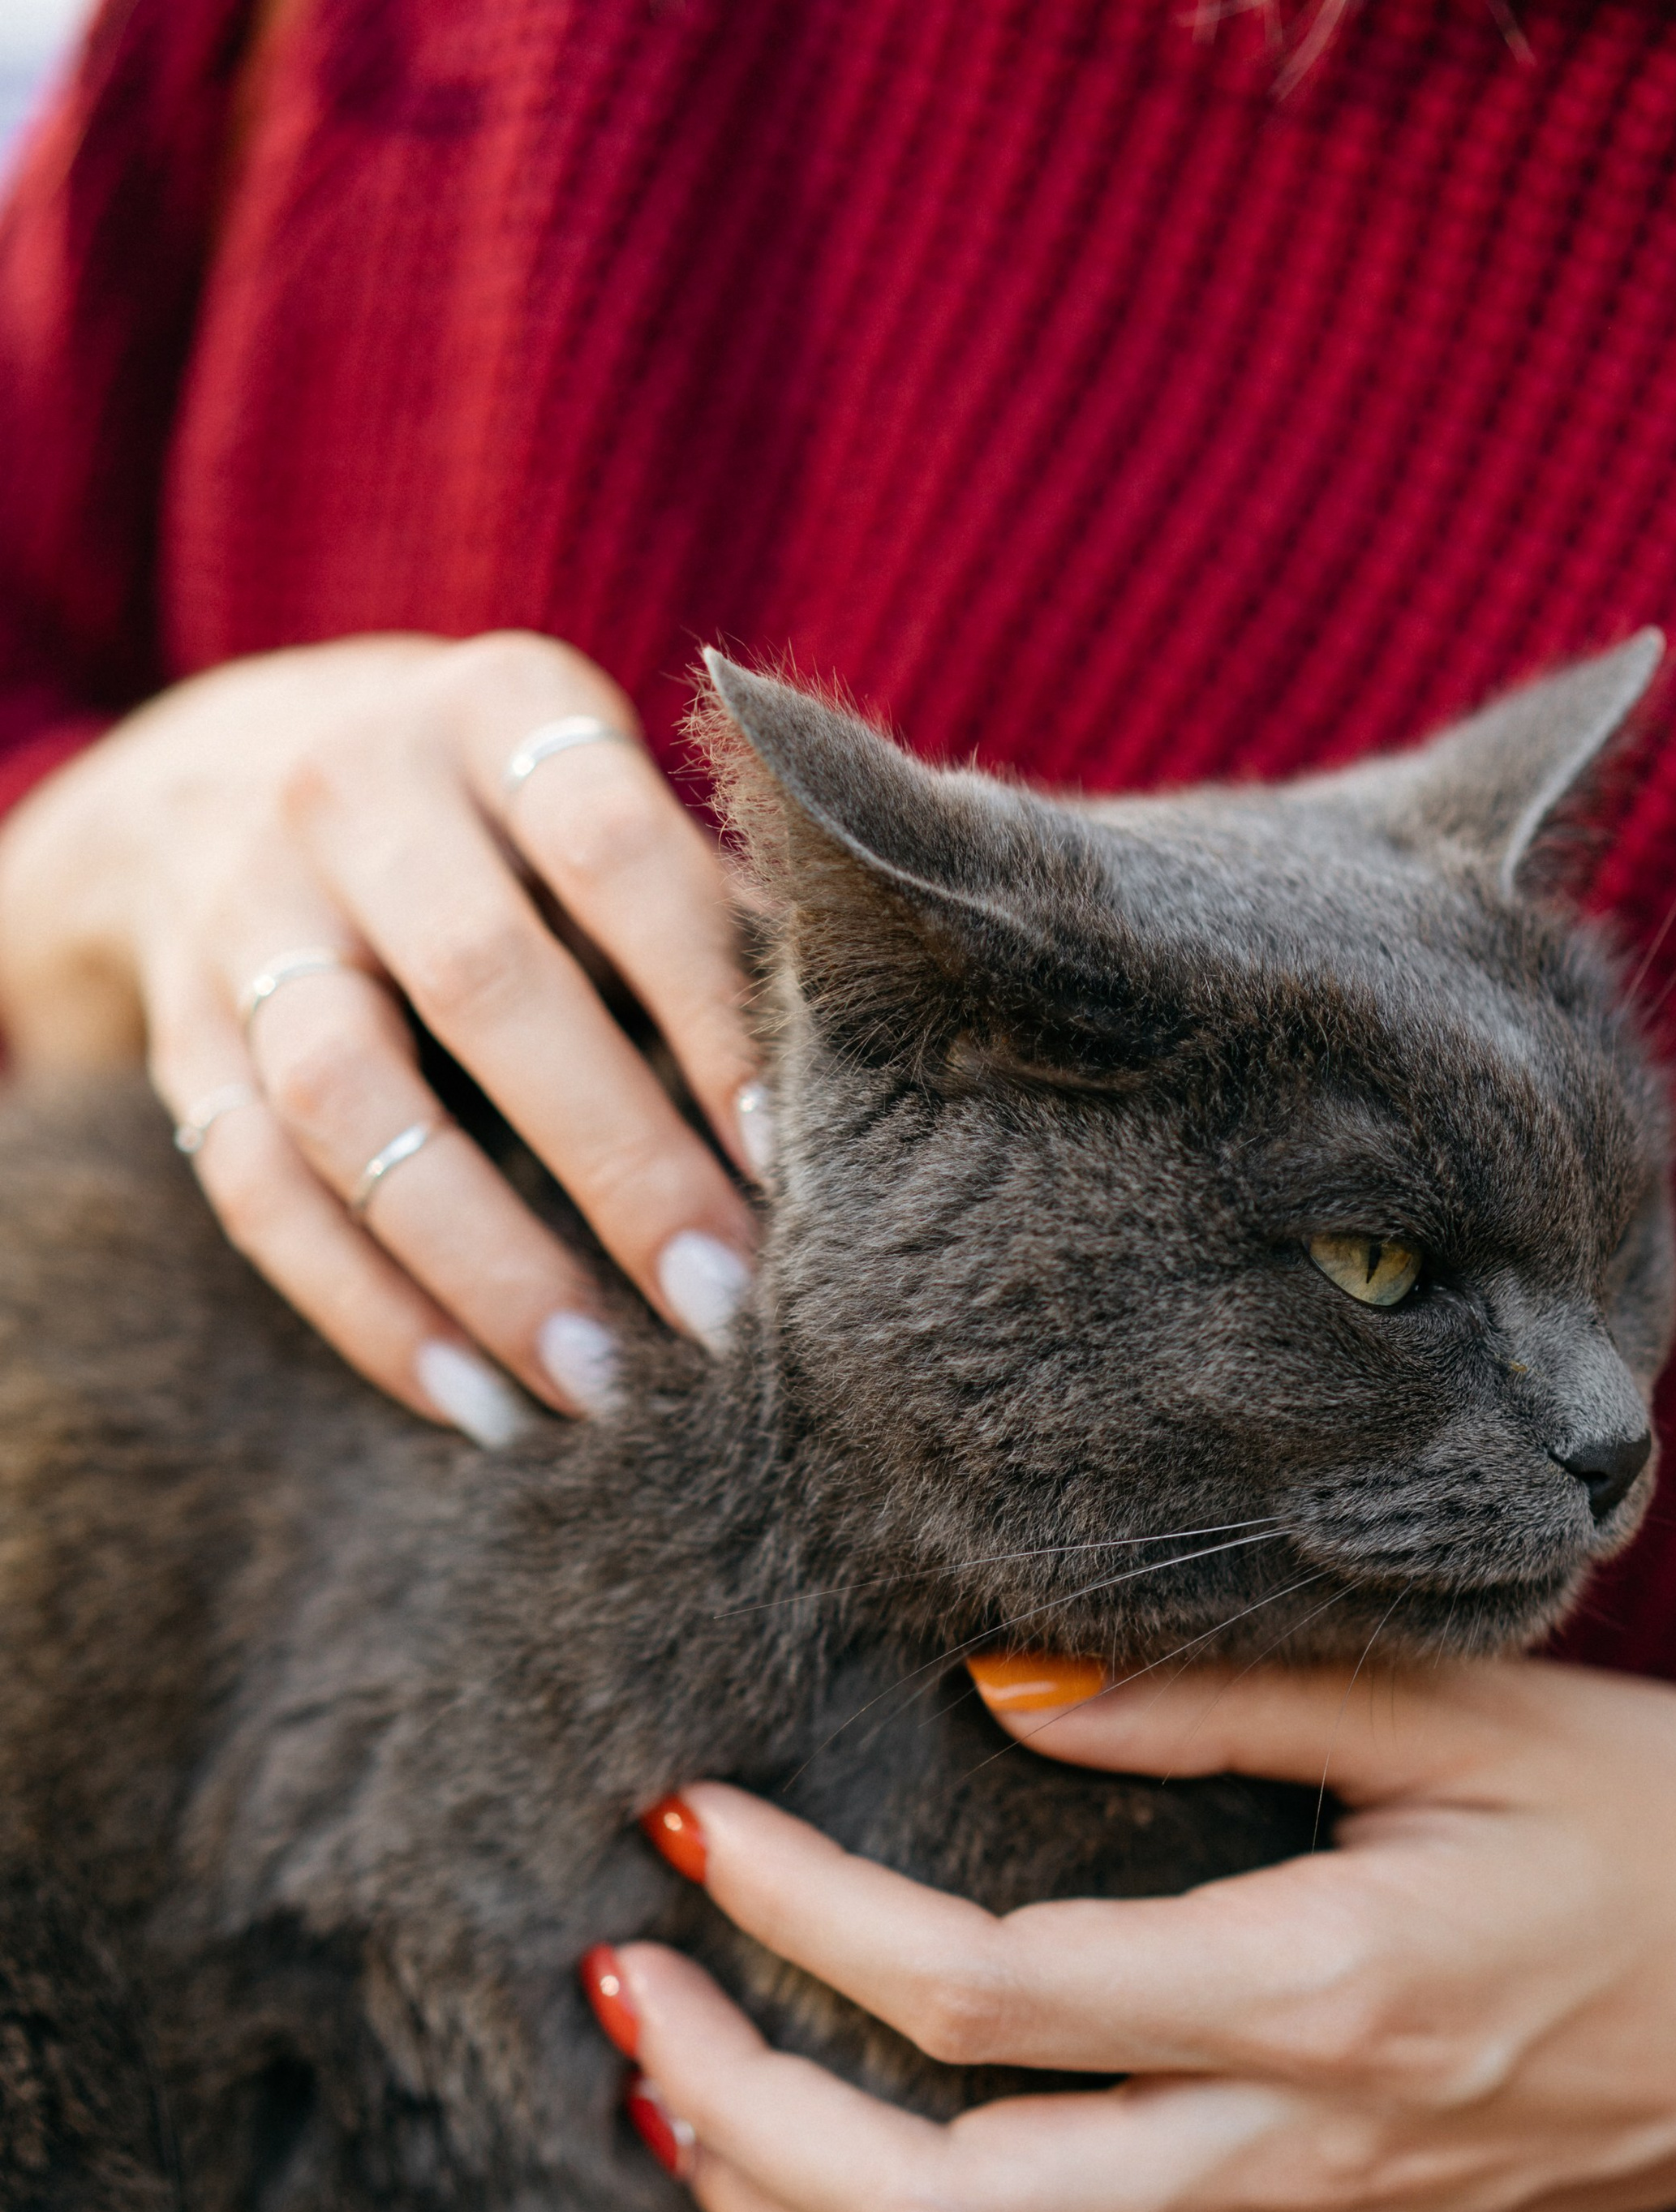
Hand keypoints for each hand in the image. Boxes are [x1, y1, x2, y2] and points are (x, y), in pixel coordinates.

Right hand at [0, 633, 760, 1433]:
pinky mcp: (179, 1038)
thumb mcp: (592, 793)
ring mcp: (242, 915)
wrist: (211, 778)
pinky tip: (474, 1400)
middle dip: (616, 1159)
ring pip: (347, 1103)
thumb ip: (704, 906)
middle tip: (720, 1298)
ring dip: (481, 1261)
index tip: (787, 1150)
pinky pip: (255, 1191)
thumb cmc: (498, 821)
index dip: (705, 1002)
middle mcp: (350, 791)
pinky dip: (367, 1309)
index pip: (613, 849)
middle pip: (484, 986)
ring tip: (596, 1383)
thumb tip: (862, 1081)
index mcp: (495, 712)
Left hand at [600, 1656, 1675, 2211]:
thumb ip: (1225, 1694)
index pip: (986, 1996)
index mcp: (1332, 1993)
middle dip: (735, 2106)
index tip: (693, 1820)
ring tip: (669, 2113)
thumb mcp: (1475, 1709)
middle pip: (943, 2211)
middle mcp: (1293, 2158)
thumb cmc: (1665, 1831)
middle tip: (619, 1984)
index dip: (802, 1915)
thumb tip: (993, 1686)